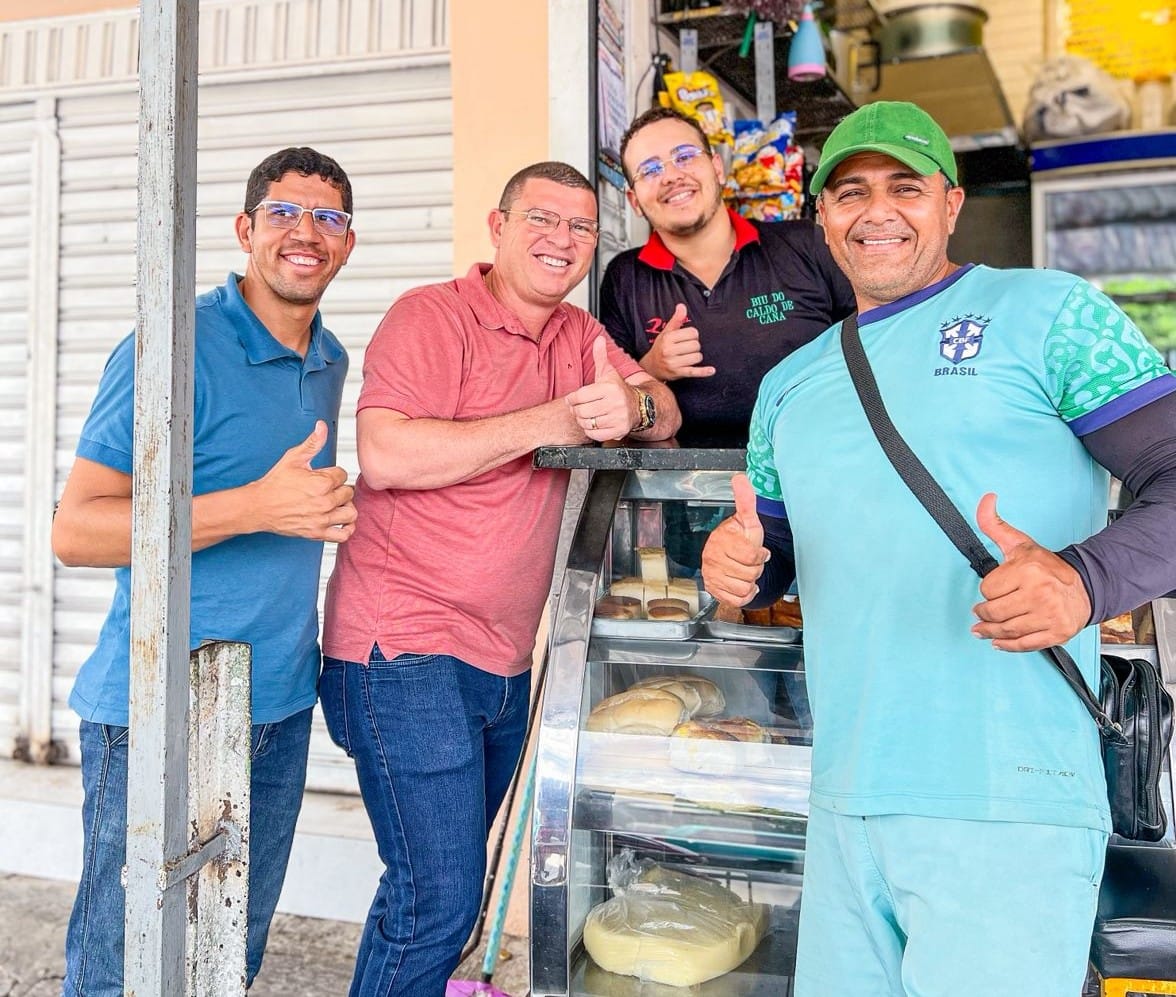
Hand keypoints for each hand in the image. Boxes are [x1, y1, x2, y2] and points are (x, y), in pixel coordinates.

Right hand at [251, 421, 356, 541]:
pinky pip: (343, 535)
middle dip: (340, 489)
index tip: (323, 476)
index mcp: (321, 483)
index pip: (343, 474)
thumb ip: (312, 443)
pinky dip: (347, 529)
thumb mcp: (293, 458)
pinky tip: (340, 520)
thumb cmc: (274, 484)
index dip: (334, 474)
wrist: (259, 506)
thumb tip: (321, 426)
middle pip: (349, 493)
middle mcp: (324, 502)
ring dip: (346, 507)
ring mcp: (322, 519)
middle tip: (327, 489)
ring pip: (351, 513)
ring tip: (336, 503)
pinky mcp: (317, 533)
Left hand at [566, 336, 640, 441]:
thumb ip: (600, 356)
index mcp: (609, 388)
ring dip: (583, 421)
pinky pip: (595, 435)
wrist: (639, 406)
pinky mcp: (618, 431)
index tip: (572, 399)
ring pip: (587, 423)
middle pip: (581, 411)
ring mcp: (618, 418)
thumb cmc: (618, 389)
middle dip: (576, 411)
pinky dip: (590, 431)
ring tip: (587, 415)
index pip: (579, 396)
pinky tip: (594, 424)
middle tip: (579, 408)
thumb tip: (598, 339)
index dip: (571, 399)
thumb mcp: (609, 372)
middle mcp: (615, 403)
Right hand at [640, 304, 715, 381]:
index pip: (692, 333)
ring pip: (697, 357)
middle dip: (694, 346)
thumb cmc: (661, 347)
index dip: (693, 335)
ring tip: (687, 357)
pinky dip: (703, 372)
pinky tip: (711, 370)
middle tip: (686, 348)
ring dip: (696, 357)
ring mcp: (674, 363)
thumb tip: (682, 306)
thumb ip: (676, 319)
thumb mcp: (666, 332)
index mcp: (668, 338)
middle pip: (696, 345)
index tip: (687, 338)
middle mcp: (669, 350)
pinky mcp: (678, 373)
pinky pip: (694, 372)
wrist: (651, 367)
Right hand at [701, 473, 769, 606]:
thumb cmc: (739, 538)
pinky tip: (744, 584)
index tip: (760, 550)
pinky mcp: (714, 590)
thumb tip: (740, 478)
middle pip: (749, 573)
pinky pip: (737, 599)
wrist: (726, 555)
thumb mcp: (747, 520)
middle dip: (756, 568)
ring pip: (744, 587)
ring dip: (751, 581)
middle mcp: (712, 559)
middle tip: (751, 562)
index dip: (761, 555)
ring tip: (747, 571)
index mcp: (721, 541)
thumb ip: (745, 501)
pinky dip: (745, 594)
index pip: (751, 556)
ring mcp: (711, 576)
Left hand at [970, 492, 1090, 650]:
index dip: (987, 590)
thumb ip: (993, 524)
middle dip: (984, 613)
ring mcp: (1048, 615)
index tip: (994, 589)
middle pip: (993, 612)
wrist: (1086, 585)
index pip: (988, 589)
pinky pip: (1024, 645)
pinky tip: (998, 642)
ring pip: (1005, 630)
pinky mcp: (1056, 633)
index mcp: (1027, 570)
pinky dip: (1007, 646)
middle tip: (981, 612)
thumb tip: (985, 499)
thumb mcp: (1019, 543)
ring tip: (982, 629)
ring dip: (989, 632)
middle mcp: (1039, 593)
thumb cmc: (1047, 567)